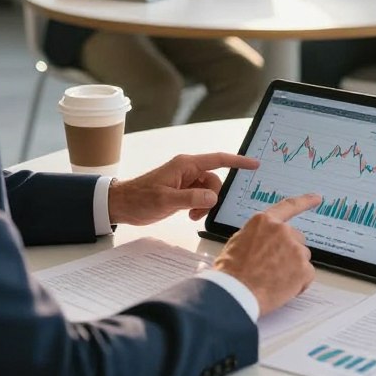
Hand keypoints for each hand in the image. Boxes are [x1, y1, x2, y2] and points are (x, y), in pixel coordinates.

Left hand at [107, 152, 259, 224]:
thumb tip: (212, 198)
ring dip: (205, 204)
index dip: (238, 161)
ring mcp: (185, 181)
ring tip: (192, 215)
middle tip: (200, 211)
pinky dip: (200, 206)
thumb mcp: (165, 200)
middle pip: (215, 179)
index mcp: (186, 165)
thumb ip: (191, 198)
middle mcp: (188, 170)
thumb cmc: (139, 198)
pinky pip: (201, 196)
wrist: (121, 204)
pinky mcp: (182, 191)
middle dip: (213, 196)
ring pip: (208, 190)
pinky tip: (190, 215)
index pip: (218, 159)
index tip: (255, 164)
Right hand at [214, 193, 319, 315]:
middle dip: (289, 253)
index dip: (305, 201)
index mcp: (265, 221)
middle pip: (296, 239)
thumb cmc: (231, 272)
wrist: (235, 294)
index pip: (289, 206)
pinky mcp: (303, 268)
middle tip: (272, 269)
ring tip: (272, 280)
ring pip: (302, 258)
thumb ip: (258, 235)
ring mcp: (295, 249)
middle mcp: (282, 231)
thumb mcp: (238, 242)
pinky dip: (298, 284)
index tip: (317, 198)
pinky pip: (307, 276)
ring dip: (293, 268)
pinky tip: (281, 289)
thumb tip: (265, 241)